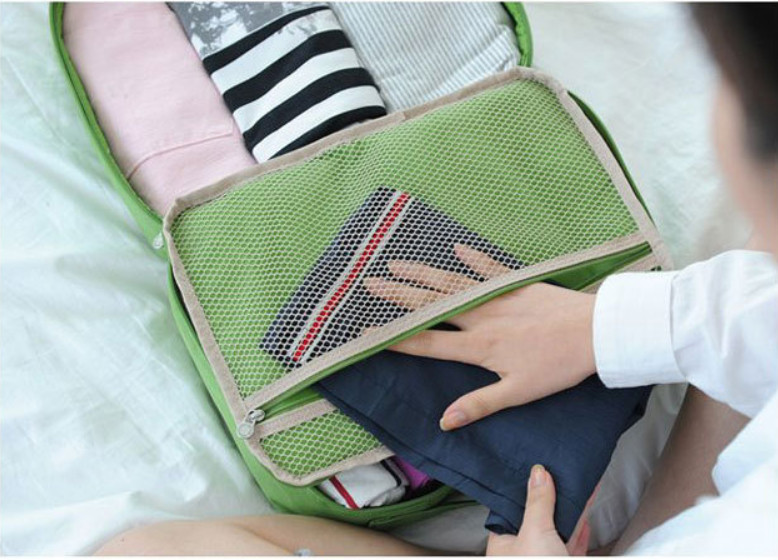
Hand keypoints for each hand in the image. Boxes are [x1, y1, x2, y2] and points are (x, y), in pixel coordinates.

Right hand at [364, 244, 596, 429]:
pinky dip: (473, 258)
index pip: (427, 343)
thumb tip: (444, 420)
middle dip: (396, 296)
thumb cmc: (558, 366)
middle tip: (367, 284)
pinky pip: (489, 268)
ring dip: (421, 273)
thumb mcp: (519, 393)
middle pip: (430, 306)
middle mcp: (480, 318)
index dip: (395, 339)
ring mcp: (497, 297)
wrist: (595, 332)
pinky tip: (457, 248)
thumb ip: (479, 404)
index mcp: (479, 346)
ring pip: (451, 284)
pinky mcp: (517, 284)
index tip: (365, 333)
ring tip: (394, 264)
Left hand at [487, 465, 591, 555]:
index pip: (512, 508)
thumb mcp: (534, 532)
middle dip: (552, 499)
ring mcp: (546, 557)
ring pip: (559, 531)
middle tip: (561, 475)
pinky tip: (584, 518)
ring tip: (577, 488)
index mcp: (504, 544)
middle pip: (538, 518)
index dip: (525, 490)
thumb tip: (539, 474)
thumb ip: (538, 502)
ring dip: (570, 511)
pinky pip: (574, 544)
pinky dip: (581, 530)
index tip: (538, 471)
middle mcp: (523, 551)